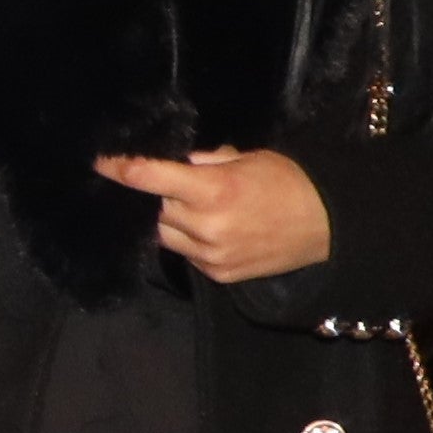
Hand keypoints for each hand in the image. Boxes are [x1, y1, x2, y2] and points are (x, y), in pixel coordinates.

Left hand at [94, 144, 333, 283]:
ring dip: (165, 220)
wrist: (332, 226)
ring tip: (182, 207)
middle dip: (151, 196)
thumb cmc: (291, 183)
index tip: (100, 162)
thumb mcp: (249, 158)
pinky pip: (184, 254)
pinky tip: (200, 228)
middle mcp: (206, 226)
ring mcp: (210, 254)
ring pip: (163, 235)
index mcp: (214, 190)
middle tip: (156, 184)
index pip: (149, 178)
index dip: (120, 169)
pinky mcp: (218, 274)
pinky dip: (185, 240)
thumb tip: (171, 159)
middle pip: (153, 209)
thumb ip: (206, 161)